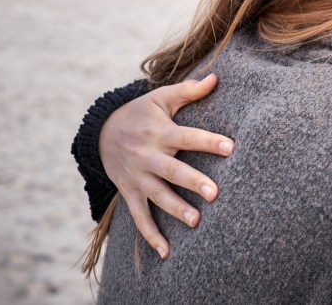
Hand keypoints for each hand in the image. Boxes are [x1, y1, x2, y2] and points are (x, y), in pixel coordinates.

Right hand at [98, 74, 233, 258]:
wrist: (99, 131)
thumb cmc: (140, 112)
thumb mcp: (160, 98)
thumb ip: (189, 91)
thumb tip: (216, 77)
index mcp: (160, 132)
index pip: (188, 137)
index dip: (209, 142)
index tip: (231, 147)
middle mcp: (148, 156)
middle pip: (173, 170)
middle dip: (193, 182)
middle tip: (215, 194)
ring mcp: (137, 177)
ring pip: (157, 196)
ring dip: (176, 210)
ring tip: (197, 222)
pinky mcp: (129, 192)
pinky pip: (139, 217)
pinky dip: (151, 236)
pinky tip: (166, 252)